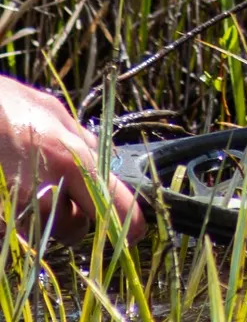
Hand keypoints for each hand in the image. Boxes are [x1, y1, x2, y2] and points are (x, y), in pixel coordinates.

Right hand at [0, 75, 144, 244]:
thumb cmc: (18, 109)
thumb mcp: (60, 118)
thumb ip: (84, 144)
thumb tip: (104, 162)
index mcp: (72, 162)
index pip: (109, 204)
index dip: (127, 221)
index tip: (137, 233)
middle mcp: (47, 191)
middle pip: (75, 229)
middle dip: (76, 218)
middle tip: (68, 194)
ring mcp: (19, 208)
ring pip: (47, 232)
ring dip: (49, 218)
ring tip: (38, 185)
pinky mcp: (1, 218)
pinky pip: (21, 228)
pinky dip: (25, 217)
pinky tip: (17, 191)